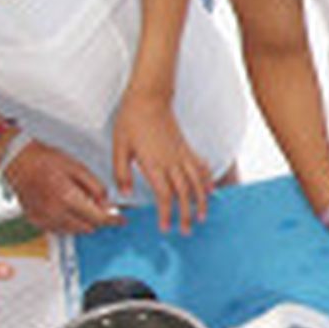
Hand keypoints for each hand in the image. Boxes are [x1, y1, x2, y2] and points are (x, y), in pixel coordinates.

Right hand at [5, 141, 122, 234]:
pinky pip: (58, 230)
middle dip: (98, 219)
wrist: (18, 161)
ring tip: (83, 205)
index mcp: (67, 198)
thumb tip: (107, 203)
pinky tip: (68, 210)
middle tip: (101, 207)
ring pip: (73, 231)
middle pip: (87, 227)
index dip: (113, 220)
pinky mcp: (35, 220)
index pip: (98, 218)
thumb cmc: (46, 160)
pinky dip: (68, 224)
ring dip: (83, 223)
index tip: (121, 220)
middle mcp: (54, 212)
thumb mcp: (78, 167)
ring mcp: (43, 218)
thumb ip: (95, 187)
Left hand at [112, 91, 213, 234]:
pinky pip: (200, 167)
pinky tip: (209, 189)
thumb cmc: (132, 120)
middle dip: (186, 214)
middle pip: (184, 193)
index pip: (164, 195)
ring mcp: (181, 154)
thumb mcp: (119, 146)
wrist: (149, 97)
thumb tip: (124, 192)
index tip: (166, 227)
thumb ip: (121, 172)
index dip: (166, 213)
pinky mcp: (185, 147)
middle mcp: (171, 161)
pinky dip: (206, 180)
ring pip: (197, 182)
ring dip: (201, 201)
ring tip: (202, 216)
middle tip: (186, 230)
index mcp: (154, 163)